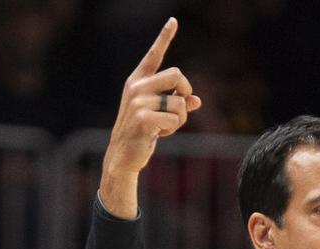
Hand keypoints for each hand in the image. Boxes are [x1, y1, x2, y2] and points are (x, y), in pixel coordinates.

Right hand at [100, 17, 201, 217]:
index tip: (174, 20)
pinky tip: (157, 136)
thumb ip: (178, 104)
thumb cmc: (143, 134)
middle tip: (179, 110)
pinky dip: (172, 130)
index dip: (164, 37)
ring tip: (163, 128)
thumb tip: (197, 100)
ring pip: (179, 101)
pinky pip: (174, 118)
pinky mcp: (142, 117)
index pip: (154, 55)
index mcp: (138, 81)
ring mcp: (137, 101)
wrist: (123, 157)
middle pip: (178, 75)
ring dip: (180, 118)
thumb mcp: (161, 115)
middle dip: (185, 93)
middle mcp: (136, 86)